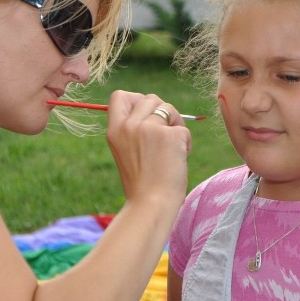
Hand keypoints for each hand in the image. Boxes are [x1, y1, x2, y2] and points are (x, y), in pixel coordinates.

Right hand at [105, 90, 190, 205]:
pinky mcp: (170, 135)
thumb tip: (155, 108)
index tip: (146, 117)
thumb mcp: (126, 151)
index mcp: (114, 130)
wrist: (151, 204)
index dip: (136, 100)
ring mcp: (150, 128)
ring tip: (172, 149)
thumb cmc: (142, 183)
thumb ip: (133, 129)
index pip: (120, 96)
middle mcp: (130, 125)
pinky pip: (183, 129)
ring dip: (175, 125)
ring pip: (169, 108)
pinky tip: (178, 159)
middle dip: (162, 113)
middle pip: (151, 98)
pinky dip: (185, 142)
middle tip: (164, 137)